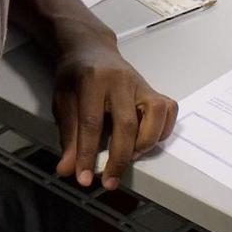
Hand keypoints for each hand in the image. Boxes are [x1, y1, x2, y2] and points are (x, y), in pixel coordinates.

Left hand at [51, 33, 176, 189]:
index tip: (83, 178)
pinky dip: (160, 131)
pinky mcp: (153, 90)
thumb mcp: (63, 102)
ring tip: (128, 157)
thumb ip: (68, 136)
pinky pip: (168, 112)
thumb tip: (67, 169)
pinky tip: (144, 141)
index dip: (87, 154)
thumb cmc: (75, 76)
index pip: (91, 122)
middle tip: (109, 181)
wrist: (91, 50)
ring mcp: (141, 84)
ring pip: (156, 116)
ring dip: (144, 144)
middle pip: (127, 124)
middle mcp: (121, 80)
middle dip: (119, 158)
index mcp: (92, 80)